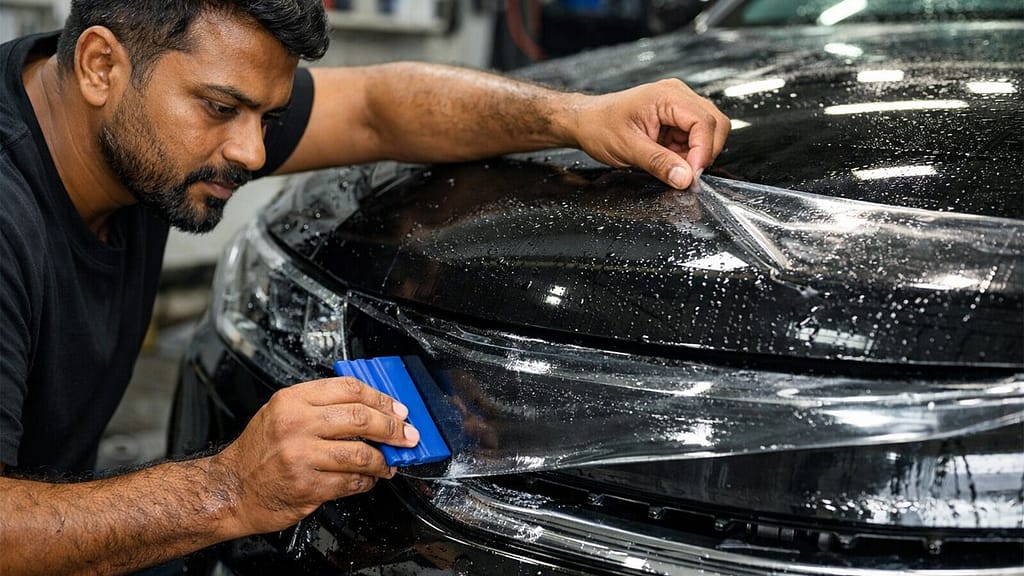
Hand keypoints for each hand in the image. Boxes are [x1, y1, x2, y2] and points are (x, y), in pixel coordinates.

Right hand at [209, 377, 418, 536]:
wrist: (229, 489)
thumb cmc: (257, 452)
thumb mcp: (281, 413)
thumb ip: (321, 406)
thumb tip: (370, 408)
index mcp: (293, 400)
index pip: (349, 389)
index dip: (381, 398)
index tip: (397, 408)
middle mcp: (296, 425)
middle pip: (361, 418)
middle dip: (393, 428)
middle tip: (407, 435)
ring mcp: (301, 456)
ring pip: (361, 454)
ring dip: (383, 460)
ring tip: (389, 462)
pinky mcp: (307, 486)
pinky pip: (350, 482)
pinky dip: (365, 482)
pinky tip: (367, 480)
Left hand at [571, 79, 729, 188]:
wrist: (586, 122)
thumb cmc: (600, 127)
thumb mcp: (628, 148)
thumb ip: (659, 163)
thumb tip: (685, 178)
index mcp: (667, 96)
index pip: (704, 122)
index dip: (703, 151)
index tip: (692, 175)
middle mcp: (678, 96)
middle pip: (715, 124)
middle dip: (705, 153)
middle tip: (686, 175)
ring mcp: (679, 106)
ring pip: (709, 132)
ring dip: (696, 154)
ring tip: (672, 164)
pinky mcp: (676, 119)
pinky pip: (695, 138)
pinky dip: (688, 154)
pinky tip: (669, 158)